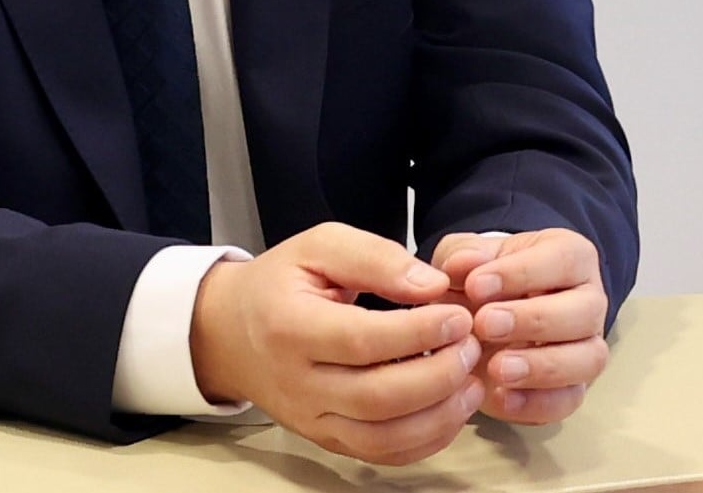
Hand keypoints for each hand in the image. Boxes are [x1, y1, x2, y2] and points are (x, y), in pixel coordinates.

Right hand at [189, 222, 485, 465]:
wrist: (231, 333)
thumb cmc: (280, 285)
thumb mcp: (319, 247)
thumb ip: (375, 258)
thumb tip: (431, 286)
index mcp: (289, 327)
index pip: (360, 340)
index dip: (418, 332)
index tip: (457, 314)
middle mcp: (298, 383)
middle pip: (378, 398)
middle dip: (438, 374)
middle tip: (470, 344)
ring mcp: (312, 420)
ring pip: (384, 437)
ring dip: (441, 414)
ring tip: (470, 379)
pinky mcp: (328, 440)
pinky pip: (383, 454)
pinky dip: (427, 439)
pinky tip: (451, 407)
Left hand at [430, 229, 608, 425]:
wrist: (482, 317)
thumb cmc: (483, 279)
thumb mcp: (466, 257)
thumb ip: (462, 256)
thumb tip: (464, 265)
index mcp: (571, 257)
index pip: (563, 259)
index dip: (522, 272)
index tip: (476, 285)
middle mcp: (588, 302)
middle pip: (584, 312)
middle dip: (533, 320)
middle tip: (485, 324)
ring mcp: (586, 347)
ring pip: (588, 359)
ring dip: (542, 367)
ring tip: (497, 368)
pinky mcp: (573, 387)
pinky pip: (569, 400)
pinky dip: (536, 403)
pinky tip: (501, 396)